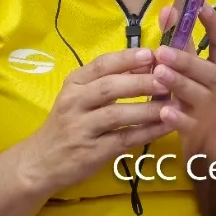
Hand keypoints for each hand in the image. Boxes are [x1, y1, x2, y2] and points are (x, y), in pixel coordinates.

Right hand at [15, 47, 174, 194]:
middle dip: (141, 82)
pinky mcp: (92, 151)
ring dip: (147, 109)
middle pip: (109, 87)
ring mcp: (82, 127)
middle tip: (167, 80)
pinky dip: (147, 132)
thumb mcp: (78, 97)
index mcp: (73, 84)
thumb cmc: (66, 124)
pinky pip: (124, 139)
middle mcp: (74, 102)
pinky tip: (166, 128)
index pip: (100, 65)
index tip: (151, 54)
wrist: (42, 160)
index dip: (127, 58)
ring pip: (117, 114)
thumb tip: (144, 66)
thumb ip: (105, 82)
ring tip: (173, 105)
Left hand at [152, 3, 215, 133]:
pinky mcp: (206, 137)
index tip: (199, 5)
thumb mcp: (191, 68)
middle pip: (209, 72)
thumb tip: (167, 10)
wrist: (213, 146)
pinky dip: (180, 120)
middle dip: (186, 61)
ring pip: (201, 97)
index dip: (213, 24)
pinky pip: (194, 127)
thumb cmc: (197, 96)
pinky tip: (164, 111)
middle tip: (161, 53)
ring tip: (159, 73)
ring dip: (180, 84)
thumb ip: (180, 42)